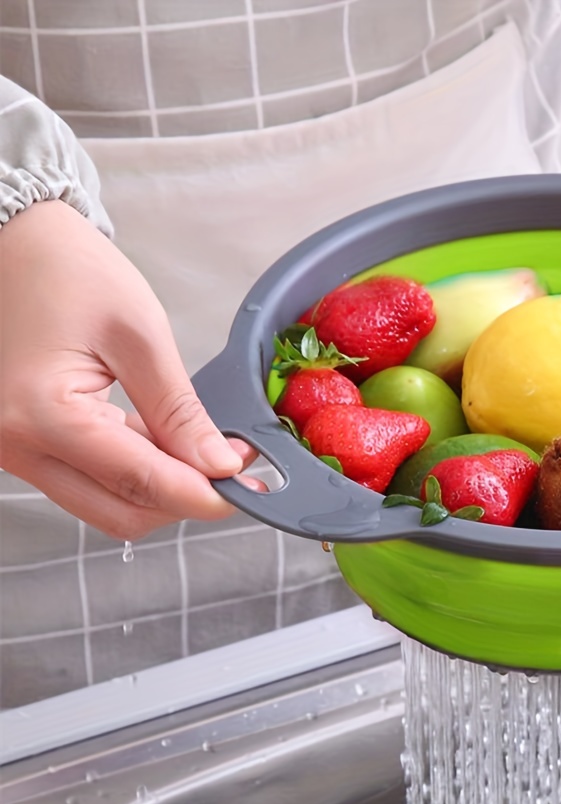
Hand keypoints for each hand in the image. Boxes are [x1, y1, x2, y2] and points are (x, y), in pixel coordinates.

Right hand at [0, 200, 257, 538]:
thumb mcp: (139, 335)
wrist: (12, 244)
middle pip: (121, 513)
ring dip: (160, 487)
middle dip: (183, 499)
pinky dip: (133, 471)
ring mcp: (14, 450)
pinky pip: (89, 480)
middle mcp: (16, 444)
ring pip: (105, 504)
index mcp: (41, 414)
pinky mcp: (24, 445)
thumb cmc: (67, 272)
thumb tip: (220, 465)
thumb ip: (180, 411)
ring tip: (199, 445)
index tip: (249, 489)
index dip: (204, 495)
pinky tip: (161, 439)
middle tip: (228, 467)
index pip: (141, 483)